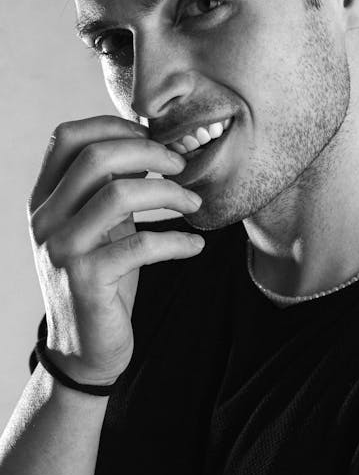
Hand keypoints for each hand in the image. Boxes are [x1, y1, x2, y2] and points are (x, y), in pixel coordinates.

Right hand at [27, 115, 203, 384]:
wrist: (83, 348)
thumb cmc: (102, 277)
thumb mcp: (102, 226)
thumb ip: (112, 188)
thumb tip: (151, 145)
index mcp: (45, 199)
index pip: (68, 137)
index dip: (114, 126)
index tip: (153, 138)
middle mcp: (45, 219)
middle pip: (95, 158)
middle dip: (150, 151)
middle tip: (183, 165)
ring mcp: (62, 250)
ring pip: (118, 195)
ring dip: (168, 193)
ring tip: (194, 204)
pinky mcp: (87, 281)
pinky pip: (141, 246)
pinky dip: (177, 241)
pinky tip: (196, 246)